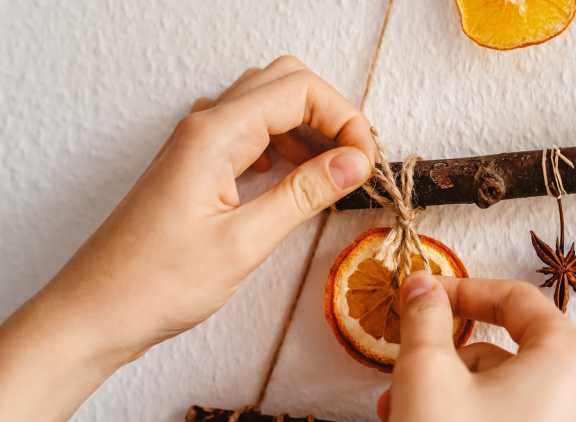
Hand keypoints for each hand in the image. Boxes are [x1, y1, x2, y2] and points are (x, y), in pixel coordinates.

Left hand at [0, 55, 375, 419]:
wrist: (96, 310)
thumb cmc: (158, 283)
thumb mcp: (243, 242)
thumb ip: (304, 194)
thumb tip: (356, 162)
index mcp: (215, 134)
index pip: (298, 89)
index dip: (344, 119)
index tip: (366, 163)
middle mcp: (205, 125)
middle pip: (284, 82)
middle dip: (330, 113)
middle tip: (355, 160)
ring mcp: (199, 142)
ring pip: (268, 104)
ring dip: (309, 128)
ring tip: (335, 173)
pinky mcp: (198, 164)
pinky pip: (251, 133)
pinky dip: (285, 145)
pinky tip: (296, 179)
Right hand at [377, 272, 575, 421]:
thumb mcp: (427, 374)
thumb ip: (425, 318)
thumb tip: (421, 283)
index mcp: (570, 360)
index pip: (515, 299)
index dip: (462, 290)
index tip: (422, 295)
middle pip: (508, 350)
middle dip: (448, 357)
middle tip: (405, 370)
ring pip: (507, 390)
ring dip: (453, 390)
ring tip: (404, 410)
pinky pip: (517, 419)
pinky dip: (476, 416)